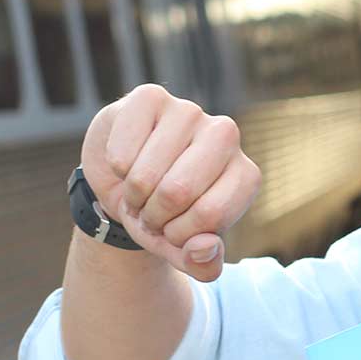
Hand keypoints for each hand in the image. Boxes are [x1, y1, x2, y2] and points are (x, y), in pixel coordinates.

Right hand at [81, 84, 260, 281]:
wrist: (125, 179)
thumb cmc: (163, 213)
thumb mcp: (181, 247)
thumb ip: (201, 262)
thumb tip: (205, 248)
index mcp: (244, 175)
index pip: (211, 215)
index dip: (179, 234)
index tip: (173, 230)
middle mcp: (226, 135)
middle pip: (178, 192)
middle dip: (154, 215)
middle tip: (151, 211)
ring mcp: (190, 111)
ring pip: (146, 175)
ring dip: (132, 195)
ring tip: (138, 190)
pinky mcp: (150, 96)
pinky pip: (122, 153)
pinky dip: (115, 170)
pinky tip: (125, 162)